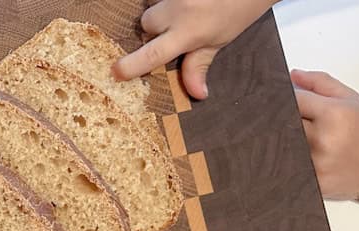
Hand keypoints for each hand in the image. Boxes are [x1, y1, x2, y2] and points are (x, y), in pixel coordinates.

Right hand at [113, 0, 275, 99]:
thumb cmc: (241, 7)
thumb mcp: (221, 40)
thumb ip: (199, 64)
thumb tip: (195, 94)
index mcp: (188, 32)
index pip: (153, 53)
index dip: (131, 66)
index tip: (116, 73)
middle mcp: (177, 10)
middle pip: (145, 23)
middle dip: (153, 29)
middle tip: (172, 30)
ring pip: (154, 6)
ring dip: (163, 12)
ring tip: (185, 12)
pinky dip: (171, 3)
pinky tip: (188, 4)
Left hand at [293, 70, 358, 209]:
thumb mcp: (351, 99)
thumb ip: (319, 83)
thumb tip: (292, 76)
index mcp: (332, 114)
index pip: (291, 101)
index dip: (281, 98)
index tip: (278, 100)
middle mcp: (321, 139)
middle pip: (281, 124)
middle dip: (279, 119)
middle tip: (280, 119)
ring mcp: (315, 163)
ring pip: (282, 147)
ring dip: (282, 141)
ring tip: (295, 138)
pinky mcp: (311, 181)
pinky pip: (289, 166)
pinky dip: (288, 160)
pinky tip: (299, 156)